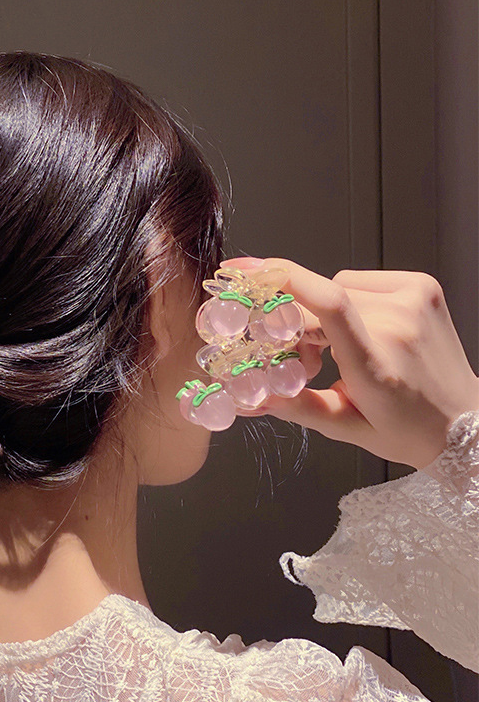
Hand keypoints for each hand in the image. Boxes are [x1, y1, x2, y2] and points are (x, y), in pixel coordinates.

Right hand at [220, 256, 478, 469]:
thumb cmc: (406, 429)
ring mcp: (414, 299)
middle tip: (307, 361)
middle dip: (297, 325)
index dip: (282, 280)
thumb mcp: (347, 428)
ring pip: (335, 288)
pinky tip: (360, 328)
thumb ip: (299, 407)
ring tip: (336, 349)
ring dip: (322, 313)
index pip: (329, 305)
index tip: (244, 272)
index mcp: (376, 364)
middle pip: (318, 302)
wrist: (464, 420)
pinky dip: (346, 300)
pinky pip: (359, 281)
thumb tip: (253, 397)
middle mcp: (398, 324)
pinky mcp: (421, 285)